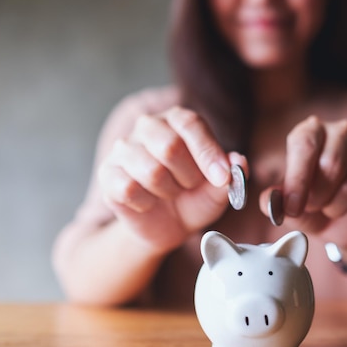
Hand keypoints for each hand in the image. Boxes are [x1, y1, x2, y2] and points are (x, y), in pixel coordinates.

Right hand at [98, 106, 246, 252]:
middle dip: (187, 177)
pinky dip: (146, 203)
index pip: (191, 124)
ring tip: (169, 194)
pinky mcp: (108, 173)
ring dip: (167, 192)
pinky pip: (128, 189)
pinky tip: (149, 202)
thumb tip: (238, 161)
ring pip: (150, 171)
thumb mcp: (218, 190)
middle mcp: (148, 126)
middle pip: (169, 146)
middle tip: (189, 187)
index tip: (221, 179)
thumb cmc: (194, 199)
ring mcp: (123, 148)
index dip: (208, 154)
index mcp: (178, 120)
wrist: (166, 226)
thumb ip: (231, 175)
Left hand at [261, 115, 346, 250]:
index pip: (305, 145)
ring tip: (332, 208)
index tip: (293, 207)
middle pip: (332, 165)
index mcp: (311, 131)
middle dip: (319, 197)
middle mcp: (342, 131)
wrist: (342, 223)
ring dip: (339, 207)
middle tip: (314, 206)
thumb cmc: (310, 205)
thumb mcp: (287, 205)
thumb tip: (269, 200)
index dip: (298, 180)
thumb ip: (273, 201)